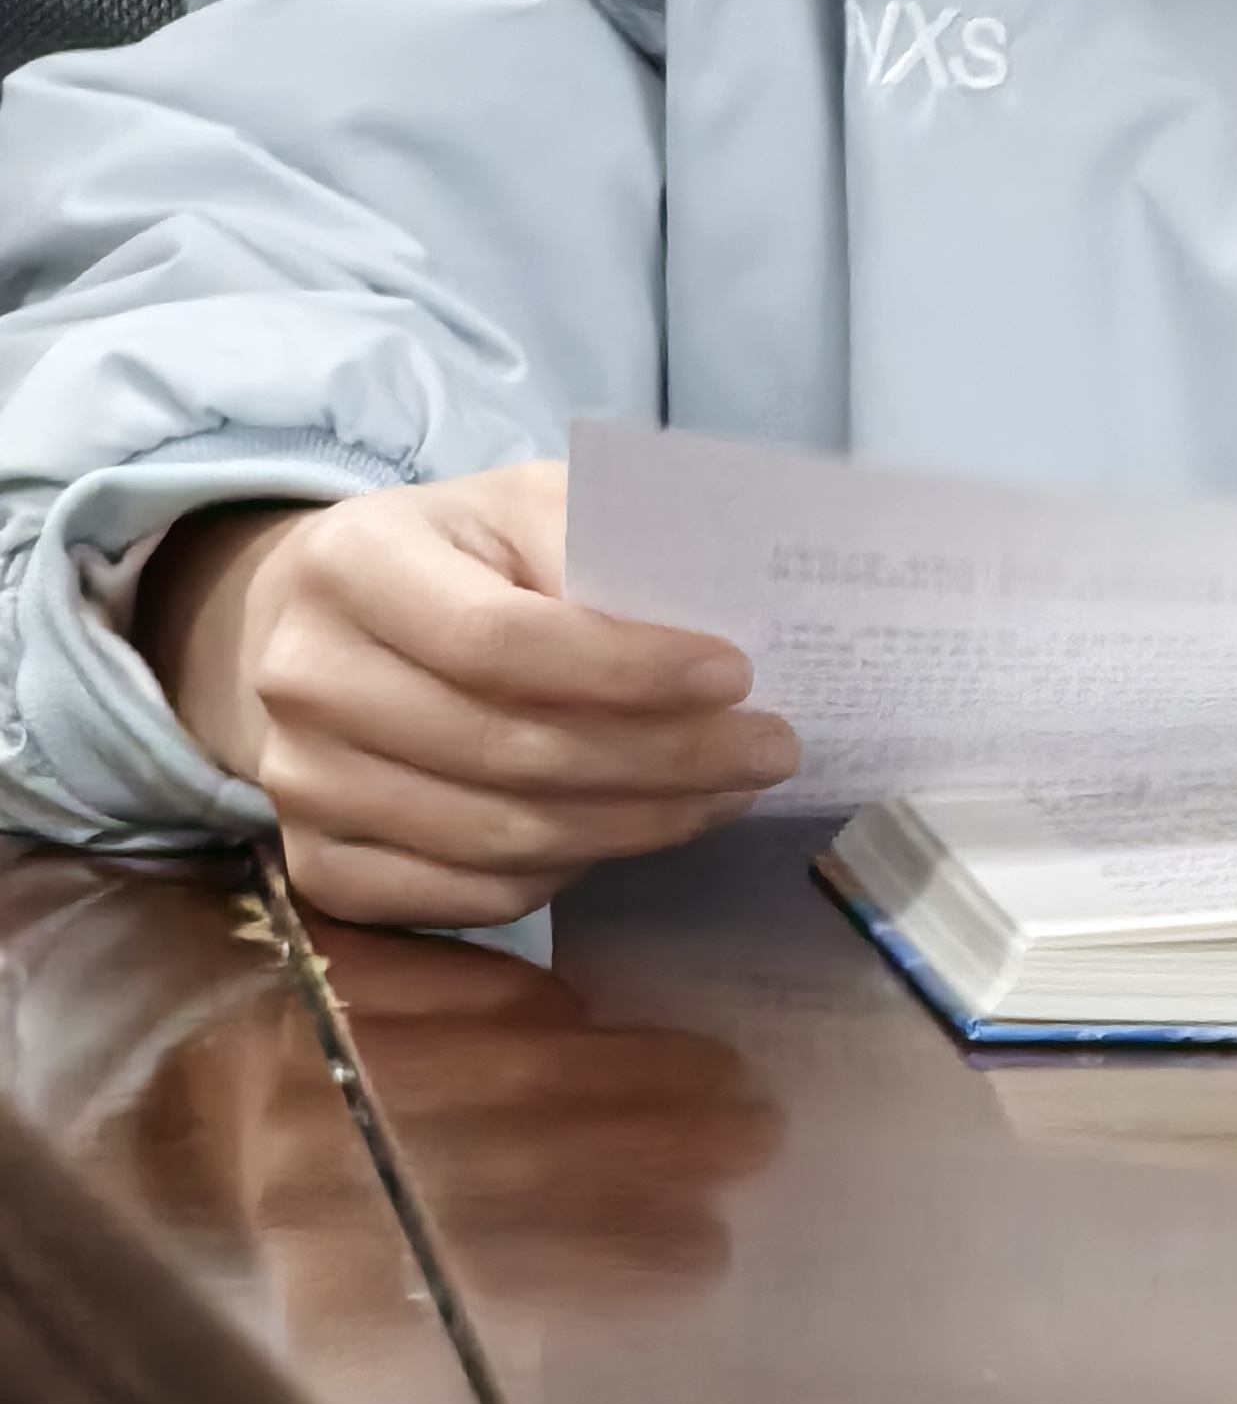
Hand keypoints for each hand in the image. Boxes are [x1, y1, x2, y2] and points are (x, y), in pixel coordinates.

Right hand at [136, 465, 798, 928]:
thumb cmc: (454, 555)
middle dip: (665, 760)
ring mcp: (299, 785)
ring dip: (636, 824)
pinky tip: (633, 830)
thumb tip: (705, 618)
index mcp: (355, 563)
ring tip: (728, 792)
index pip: (501, 642)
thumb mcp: (521, 506)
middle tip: (771, 749)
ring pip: (498, 837)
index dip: (625, 670)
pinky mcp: (316, 866)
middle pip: (510, 751)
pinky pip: (466, 897)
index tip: (735, 674)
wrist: (315, 622)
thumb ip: (597, 543)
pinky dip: (566, 873)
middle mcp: (306, 679)